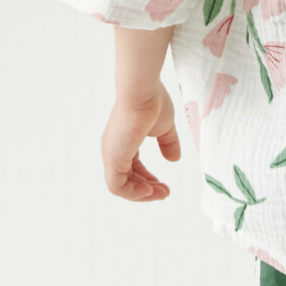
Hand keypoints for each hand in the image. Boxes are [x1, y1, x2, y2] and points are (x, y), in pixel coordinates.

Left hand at [100, 82, 180, 201]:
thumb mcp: (164, 127)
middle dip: (147, 189)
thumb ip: (168, 144)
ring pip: (121, 186)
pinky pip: (117, 186)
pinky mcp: (112, 159)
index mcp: (124, 141)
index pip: (132, 167)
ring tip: (161, 194)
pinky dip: (133, 192)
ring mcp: (111, 155)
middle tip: (165, 193)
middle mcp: (114, 149)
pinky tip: (150, 190)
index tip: (164, 184)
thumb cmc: (152, 102)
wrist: (142, 92)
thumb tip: (175, 160)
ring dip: (142, 194)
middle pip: (127, 179)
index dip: (147, 178)